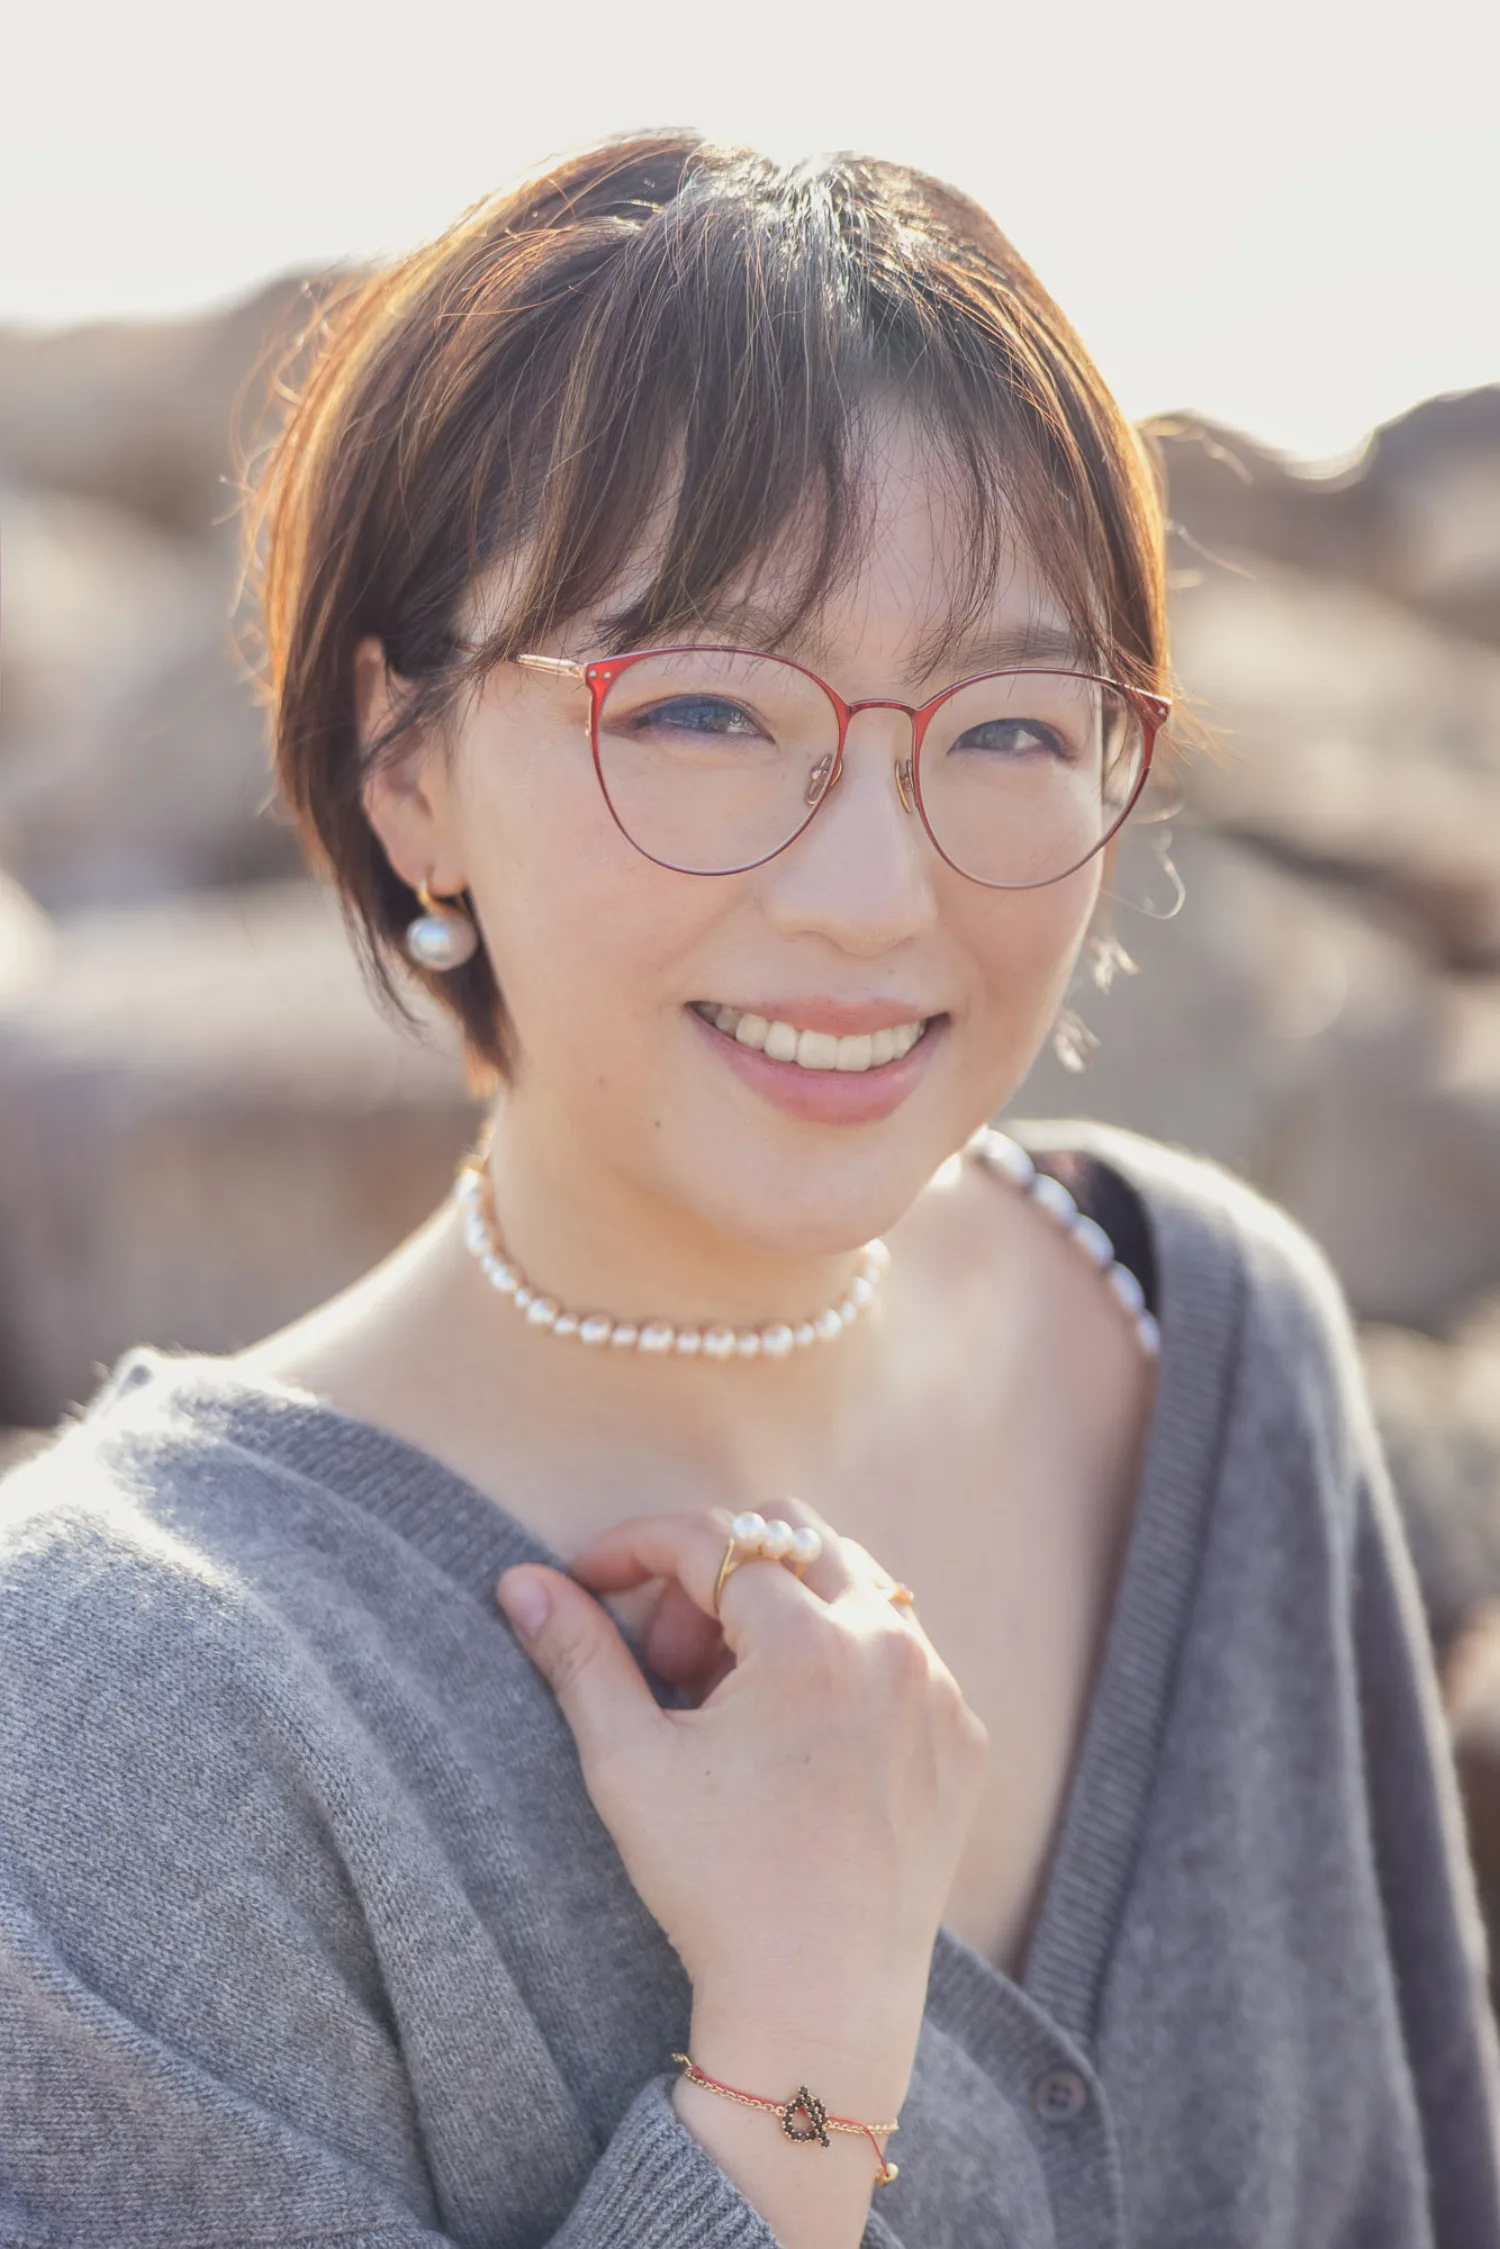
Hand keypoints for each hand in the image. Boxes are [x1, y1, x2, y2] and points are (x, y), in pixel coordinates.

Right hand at [495, 1501, 988, 2058]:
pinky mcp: (963, 1736)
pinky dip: (840, 1661)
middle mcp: (889, 1646)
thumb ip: (579, 1655)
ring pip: (852, 1582)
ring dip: (780, 1607)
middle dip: (714, 1572)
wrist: (819, 2005)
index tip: (590, 1579)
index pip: (711, 1540)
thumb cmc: (716, 1887)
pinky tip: (792, 1735)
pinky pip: (899, 1653)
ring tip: (725, 1695)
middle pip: (792, 1534)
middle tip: (665, 1655)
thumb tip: (521, 1582)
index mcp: (808, 1643)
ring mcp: (938, 1689)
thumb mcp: (630, 1762)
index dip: (636, 1547)